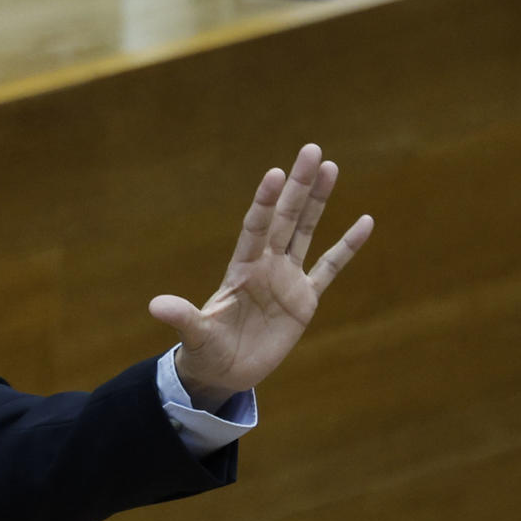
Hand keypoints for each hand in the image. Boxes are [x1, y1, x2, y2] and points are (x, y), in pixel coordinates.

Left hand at [150, 144, 371, 408]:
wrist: (224, 371)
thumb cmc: (205, 350)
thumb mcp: (195, 334)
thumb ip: (183, 318)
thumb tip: (155, 306)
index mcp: (241, 270)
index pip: (256, 227)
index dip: (265, 202)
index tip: (275, 173)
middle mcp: (265, 266)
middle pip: (286, 218)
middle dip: (299, 186)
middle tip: (312, 150)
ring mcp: (286, 279)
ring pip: (306, 232)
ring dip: (318, 201)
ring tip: (331, 167)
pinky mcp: (305, 299)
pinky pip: (330, 268)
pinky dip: (347, 247)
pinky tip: (365, 221)